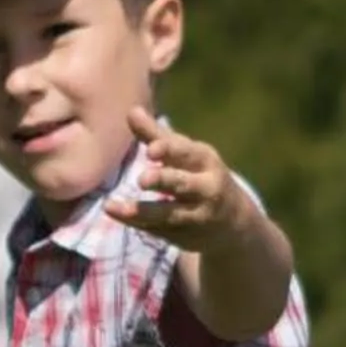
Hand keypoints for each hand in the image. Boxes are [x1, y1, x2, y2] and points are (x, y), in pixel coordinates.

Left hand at [105, 109, 258, 253]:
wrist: (233, 223)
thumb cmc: (201, 176)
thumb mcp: (186, 155)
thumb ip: (157, 136)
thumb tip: (131, 111)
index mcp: (205, 161)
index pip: (186, 153)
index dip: (168, 150)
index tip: (150, 150)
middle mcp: (205, 188)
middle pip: (183, 184)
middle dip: (163, 180)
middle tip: (142, 180)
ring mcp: (196, 215)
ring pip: (168, 213)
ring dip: (142, 210)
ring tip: (112, 206)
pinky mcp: (183, 235)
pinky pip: (157, 228)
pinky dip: (135, 221)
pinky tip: (113, 212)